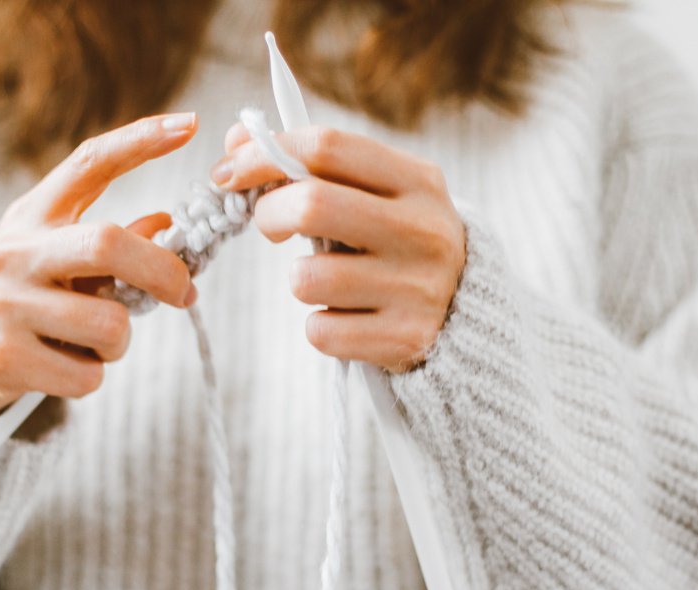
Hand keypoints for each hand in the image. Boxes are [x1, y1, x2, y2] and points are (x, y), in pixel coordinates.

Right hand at [0, 113, 200, 419]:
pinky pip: (88, 375)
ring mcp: (2, 303)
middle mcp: (12, 251)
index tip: (189, 126)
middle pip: (109, 244)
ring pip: (110, 325)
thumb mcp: (61, 260)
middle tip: (185, 293)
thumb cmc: (29, 299)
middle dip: (163, 272)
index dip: (140, 141)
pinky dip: (92, 376)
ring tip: (92, 343)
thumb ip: (111, 244)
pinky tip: (64, 367)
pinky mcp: (1, 356)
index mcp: (32, 215)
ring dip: (120, 342)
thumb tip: (165, 224)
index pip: (89, 163)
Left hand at [211, 123, 465, 371]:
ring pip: (307, 279)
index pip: (326, 146)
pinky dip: (320, 327)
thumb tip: (235, 142)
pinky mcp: (405, 339)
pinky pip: (321, 332)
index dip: (264, 153)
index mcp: (418, 180)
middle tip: (266, 224)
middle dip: (268, 213)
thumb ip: (313, 165)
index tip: (229, 172)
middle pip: (312, 205)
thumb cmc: (398, 244)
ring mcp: (418, 288)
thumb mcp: (377, 194)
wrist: (467, 317)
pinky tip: (348, 318)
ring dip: (299, 280)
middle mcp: (424, 230)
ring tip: (325, 280)